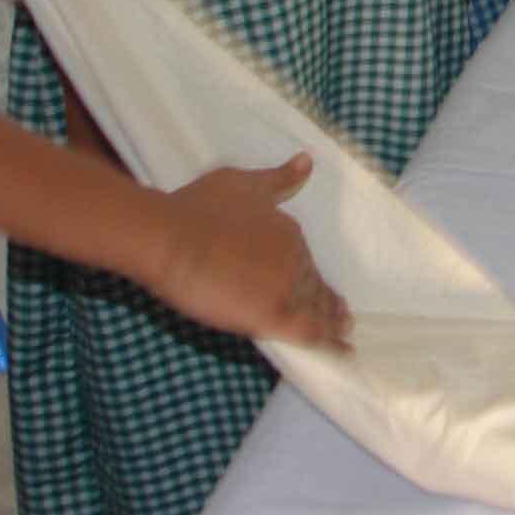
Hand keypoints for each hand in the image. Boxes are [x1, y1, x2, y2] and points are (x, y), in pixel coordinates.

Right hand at [143, 157, 350, 350]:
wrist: (170, 237)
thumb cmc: (197, 208)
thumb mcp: (242, 183)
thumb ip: (277, 178)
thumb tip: (308, 161)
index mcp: (287, 232)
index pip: (304, 260)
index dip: (311, 277)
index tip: (321, 288)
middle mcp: (294, 258)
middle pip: (313, 286)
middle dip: (328, 303)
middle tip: (343, 319)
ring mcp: (285, 288)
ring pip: (315, 310)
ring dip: (332, 325)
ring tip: (343, 337)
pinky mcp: (271, 316)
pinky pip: (309, 333)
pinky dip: (328, 344)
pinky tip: (341, 353)